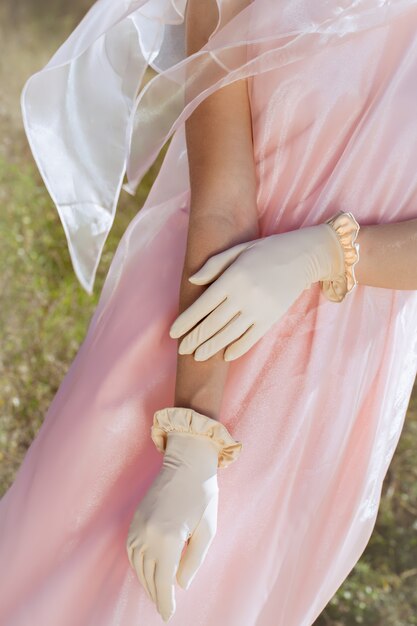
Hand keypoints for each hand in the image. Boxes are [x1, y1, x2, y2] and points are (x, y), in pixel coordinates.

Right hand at [126, 407, 241, 621]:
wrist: (187, 462)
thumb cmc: (203, 495)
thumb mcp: (208, 530)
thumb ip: (194, 560)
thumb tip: (180, 584)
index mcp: (170, 538)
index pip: (163, 581)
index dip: (165, 601)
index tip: (168, 616)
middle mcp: (149, 534)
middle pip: (149, 575)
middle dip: (156, 594)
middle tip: (165, 608)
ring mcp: (139, 525)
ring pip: (137, 565)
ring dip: (146, 581)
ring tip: (157, 592)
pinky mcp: (135, 518)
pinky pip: (131, 550)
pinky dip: (138, 564)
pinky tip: (147, 569)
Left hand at [169, 221, 345, 360]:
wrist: (302, 257)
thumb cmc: (265, 251)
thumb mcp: (238, 250)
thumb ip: (213, 265)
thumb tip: (192, 281)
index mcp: (232, 277)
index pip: (203, 305)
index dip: (186, 321)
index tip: (173, 333)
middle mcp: (244, 295)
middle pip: (213, 323)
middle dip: (195, 338)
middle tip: (182, 349)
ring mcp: (259, 309)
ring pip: (229, 334)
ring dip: (211, 347)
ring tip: (197, 356)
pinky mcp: (272, 318)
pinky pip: (251, 338)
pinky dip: (237, 348)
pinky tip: (225, 355)